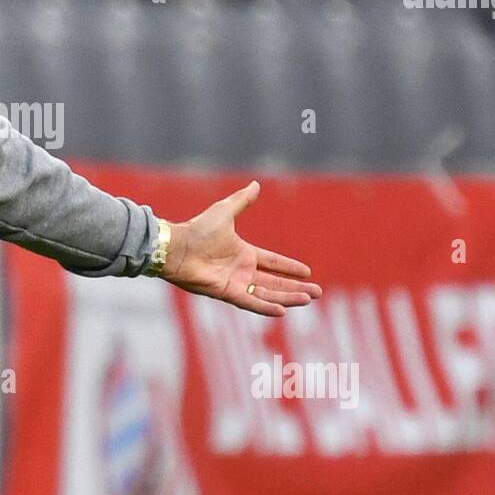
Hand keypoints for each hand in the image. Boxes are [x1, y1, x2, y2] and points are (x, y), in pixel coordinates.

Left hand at [161, 180, 322, 316]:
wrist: (176, 246)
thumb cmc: (197, 229)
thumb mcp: (224, 211)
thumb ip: (241, 201)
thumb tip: (256, 184)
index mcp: (243, 253)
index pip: (273, 262)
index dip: (289, 267)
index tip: (307, 272)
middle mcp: (241, 270)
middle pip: (275, 282)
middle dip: (296, 287)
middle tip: (318, 293)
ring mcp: (235, 283)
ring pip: (267, 294)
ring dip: (288, 297)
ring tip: (308, 299)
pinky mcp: (226, 293)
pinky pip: (250, 303)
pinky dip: (265, 307)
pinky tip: (282, 310)